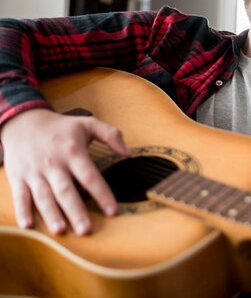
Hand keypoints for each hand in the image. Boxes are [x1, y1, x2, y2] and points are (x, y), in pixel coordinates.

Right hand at [1, 109, 129, 234]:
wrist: (23, 121)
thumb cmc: (60, 127)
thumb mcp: (88, 124)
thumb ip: (111, 135)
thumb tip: (128, 153)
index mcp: (72, 152)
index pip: (89, 176)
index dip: (102, 194)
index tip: (112, 211)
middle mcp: (53, 164)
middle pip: (66, 191)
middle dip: (76, 211)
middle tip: (86, 230)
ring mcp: (34, 172)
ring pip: (43, 196)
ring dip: (52, 215)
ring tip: (61, 231)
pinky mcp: (18, 178)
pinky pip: (20, 196)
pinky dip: (22, 211)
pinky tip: (28, 225)